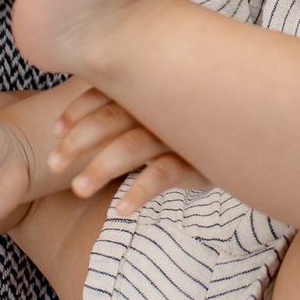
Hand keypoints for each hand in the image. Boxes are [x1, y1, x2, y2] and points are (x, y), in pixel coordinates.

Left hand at [49, 85, 208, 216]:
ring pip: (132, 146)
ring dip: (101, 167)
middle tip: (53, 165)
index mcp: (146, 90)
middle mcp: (159, 107)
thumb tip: (76, 120)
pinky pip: (163, 175)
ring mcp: (177, 134)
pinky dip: (139, 191)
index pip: (105, 93)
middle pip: (111, 118)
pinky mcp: (195, 162)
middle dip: (78, 141)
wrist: (246, 132)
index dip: (78, 111)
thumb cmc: (189, 122)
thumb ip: (127, 105)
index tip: (55, 131)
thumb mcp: (160, 110)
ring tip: (77, 189)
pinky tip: (121, 209)